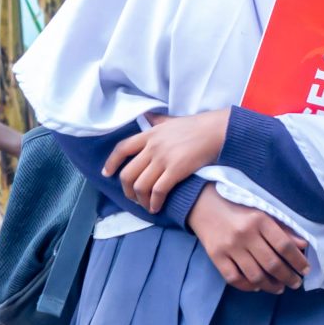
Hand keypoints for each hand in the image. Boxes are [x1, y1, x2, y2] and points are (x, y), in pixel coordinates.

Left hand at [106, 109, 228, 211]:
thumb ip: (157, 121)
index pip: (122, 149)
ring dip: (140, 200)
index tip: (107, 174)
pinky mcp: (175, 170)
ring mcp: (163, 159)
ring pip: (140, 185)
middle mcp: (152, 147)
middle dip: (127, 190)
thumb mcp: (171, 120)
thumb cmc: (196, 126)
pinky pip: (158, 191)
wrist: (216, 130)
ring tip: (146, 205)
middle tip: (132, 197)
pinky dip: (154, 202)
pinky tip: (156, 207)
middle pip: (128, 173)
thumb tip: (147, 117)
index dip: (111, 163)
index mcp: (149, 134)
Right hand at [186, 188, 309, 292]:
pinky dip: (248, 286)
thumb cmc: (237, 208)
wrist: (203, 205)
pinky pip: (234, 278)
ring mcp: (229, 247)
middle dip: (288, 277)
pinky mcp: (216, 256)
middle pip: (272, 264)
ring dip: (271, 286)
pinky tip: (257, 286)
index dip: (298, 261)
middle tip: (295, 283)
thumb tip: (303, 245)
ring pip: (255, 275)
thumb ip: (282, 229)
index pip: (284, 246)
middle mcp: (245, 234)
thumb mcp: (262, 212)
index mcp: (259, 220)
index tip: (305, 270)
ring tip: (279, 288)